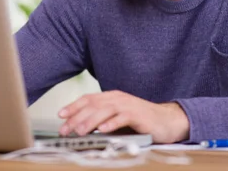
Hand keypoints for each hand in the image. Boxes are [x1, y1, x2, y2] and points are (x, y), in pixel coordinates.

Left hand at [57, 90, 188, 142]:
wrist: (166, 121)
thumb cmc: (140, 121)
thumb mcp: (117, 119)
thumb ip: (101, 120)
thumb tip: (80, 128)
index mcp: (111, 97)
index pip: (88, 99)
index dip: (73, 106)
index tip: (60, 116)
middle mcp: (117, 98)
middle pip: (93, 105)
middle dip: (76, 117)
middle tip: (65, 130)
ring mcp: (128, 105)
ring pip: (105, 110)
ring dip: (90, 121)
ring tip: (80, 130)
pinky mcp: (138, 115)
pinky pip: (123, 118)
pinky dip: (112, 124)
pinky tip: (103, 130)